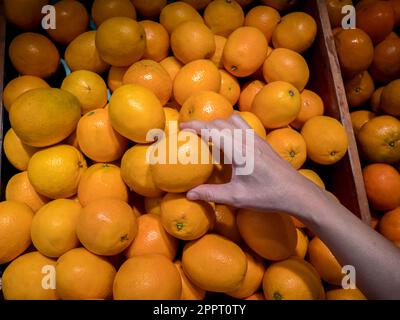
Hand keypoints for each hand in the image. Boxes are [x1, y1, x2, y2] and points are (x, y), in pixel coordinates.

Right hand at [180, 114, 322, 215]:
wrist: (296, 191)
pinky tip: (227, 137)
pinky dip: (229, 124)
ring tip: (206, 132)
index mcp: (239, 151)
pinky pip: (242, 124)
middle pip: (221, 122)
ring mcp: (256, 138)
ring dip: (217, 121)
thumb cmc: (267, 195)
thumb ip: (211, 194)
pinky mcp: (262, 140)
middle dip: (203, 123)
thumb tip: (189, 195)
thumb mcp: (237, 197)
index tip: (181, 127)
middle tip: (189, 131)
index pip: (213, 130)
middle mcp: (247, 140)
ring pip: (233, 119)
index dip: (195, 126)